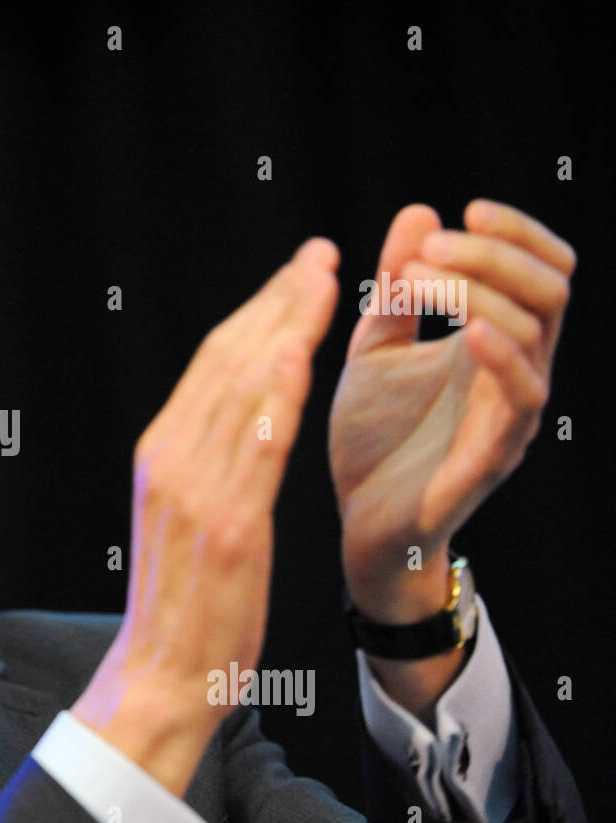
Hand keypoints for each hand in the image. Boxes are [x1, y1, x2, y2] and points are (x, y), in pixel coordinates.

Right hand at [72, 238, 338, 796]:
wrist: (162, 672)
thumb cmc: (183, 601)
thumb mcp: (187, 516)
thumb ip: (212, 461)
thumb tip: (250, 412)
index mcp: (161, 453)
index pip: (211, 364)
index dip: (257, 311)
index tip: (296, 275)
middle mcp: (170, 459)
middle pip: (226, 361)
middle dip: (278, 302)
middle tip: (321, 256)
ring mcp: (195, 490)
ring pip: (240, 389)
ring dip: (286, 328)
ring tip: (324, 283)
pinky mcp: (226, 524)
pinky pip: (254, 446)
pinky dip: (276, 394)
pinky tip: (301, 354)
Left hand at [329, 201, 573, 622]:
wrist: (363, 523)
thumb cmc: (375, 437)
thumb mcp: (374, 349)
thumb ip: (396, 289)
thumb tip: (420, 210)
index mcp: (495, 341)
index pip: (541, 269)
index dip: (516, 233)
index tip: (466, 209)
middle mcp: (517, 371)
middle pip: (549, 287)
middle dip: (493, 253)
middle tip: (430, 247)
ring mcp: (513, 412)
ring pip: (536, 329)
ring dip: (477, 291)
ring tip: (415, 281)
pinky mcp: (495, 453)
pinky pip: (522, 395)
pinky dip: (500, 354)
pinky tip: (464, 330)